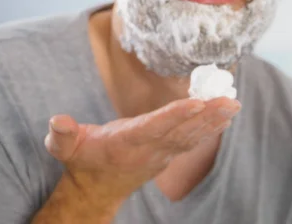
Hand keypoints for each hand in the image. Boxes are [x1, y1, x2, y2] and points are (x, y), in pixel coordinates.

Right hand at [44, 97, 240, 202]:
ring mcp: (162, 154)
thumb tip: (57, 121)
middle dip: (207, 116)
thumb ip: (63, 135)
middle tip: (231, 101)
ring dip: (214, 120)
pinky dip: (210, 128)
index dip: (176, 115)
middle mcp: (150, 149)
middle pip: (182, 130)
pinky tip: (226, 117)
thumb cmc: (83, 161)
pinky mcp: (169, 154)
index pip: (155, 127)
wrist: (96, 189)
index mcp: (127, 142)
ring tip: (234, 105)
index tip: (197, 102)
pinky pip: (193, 140)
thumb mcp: (65, 147)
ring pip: (192, 135)